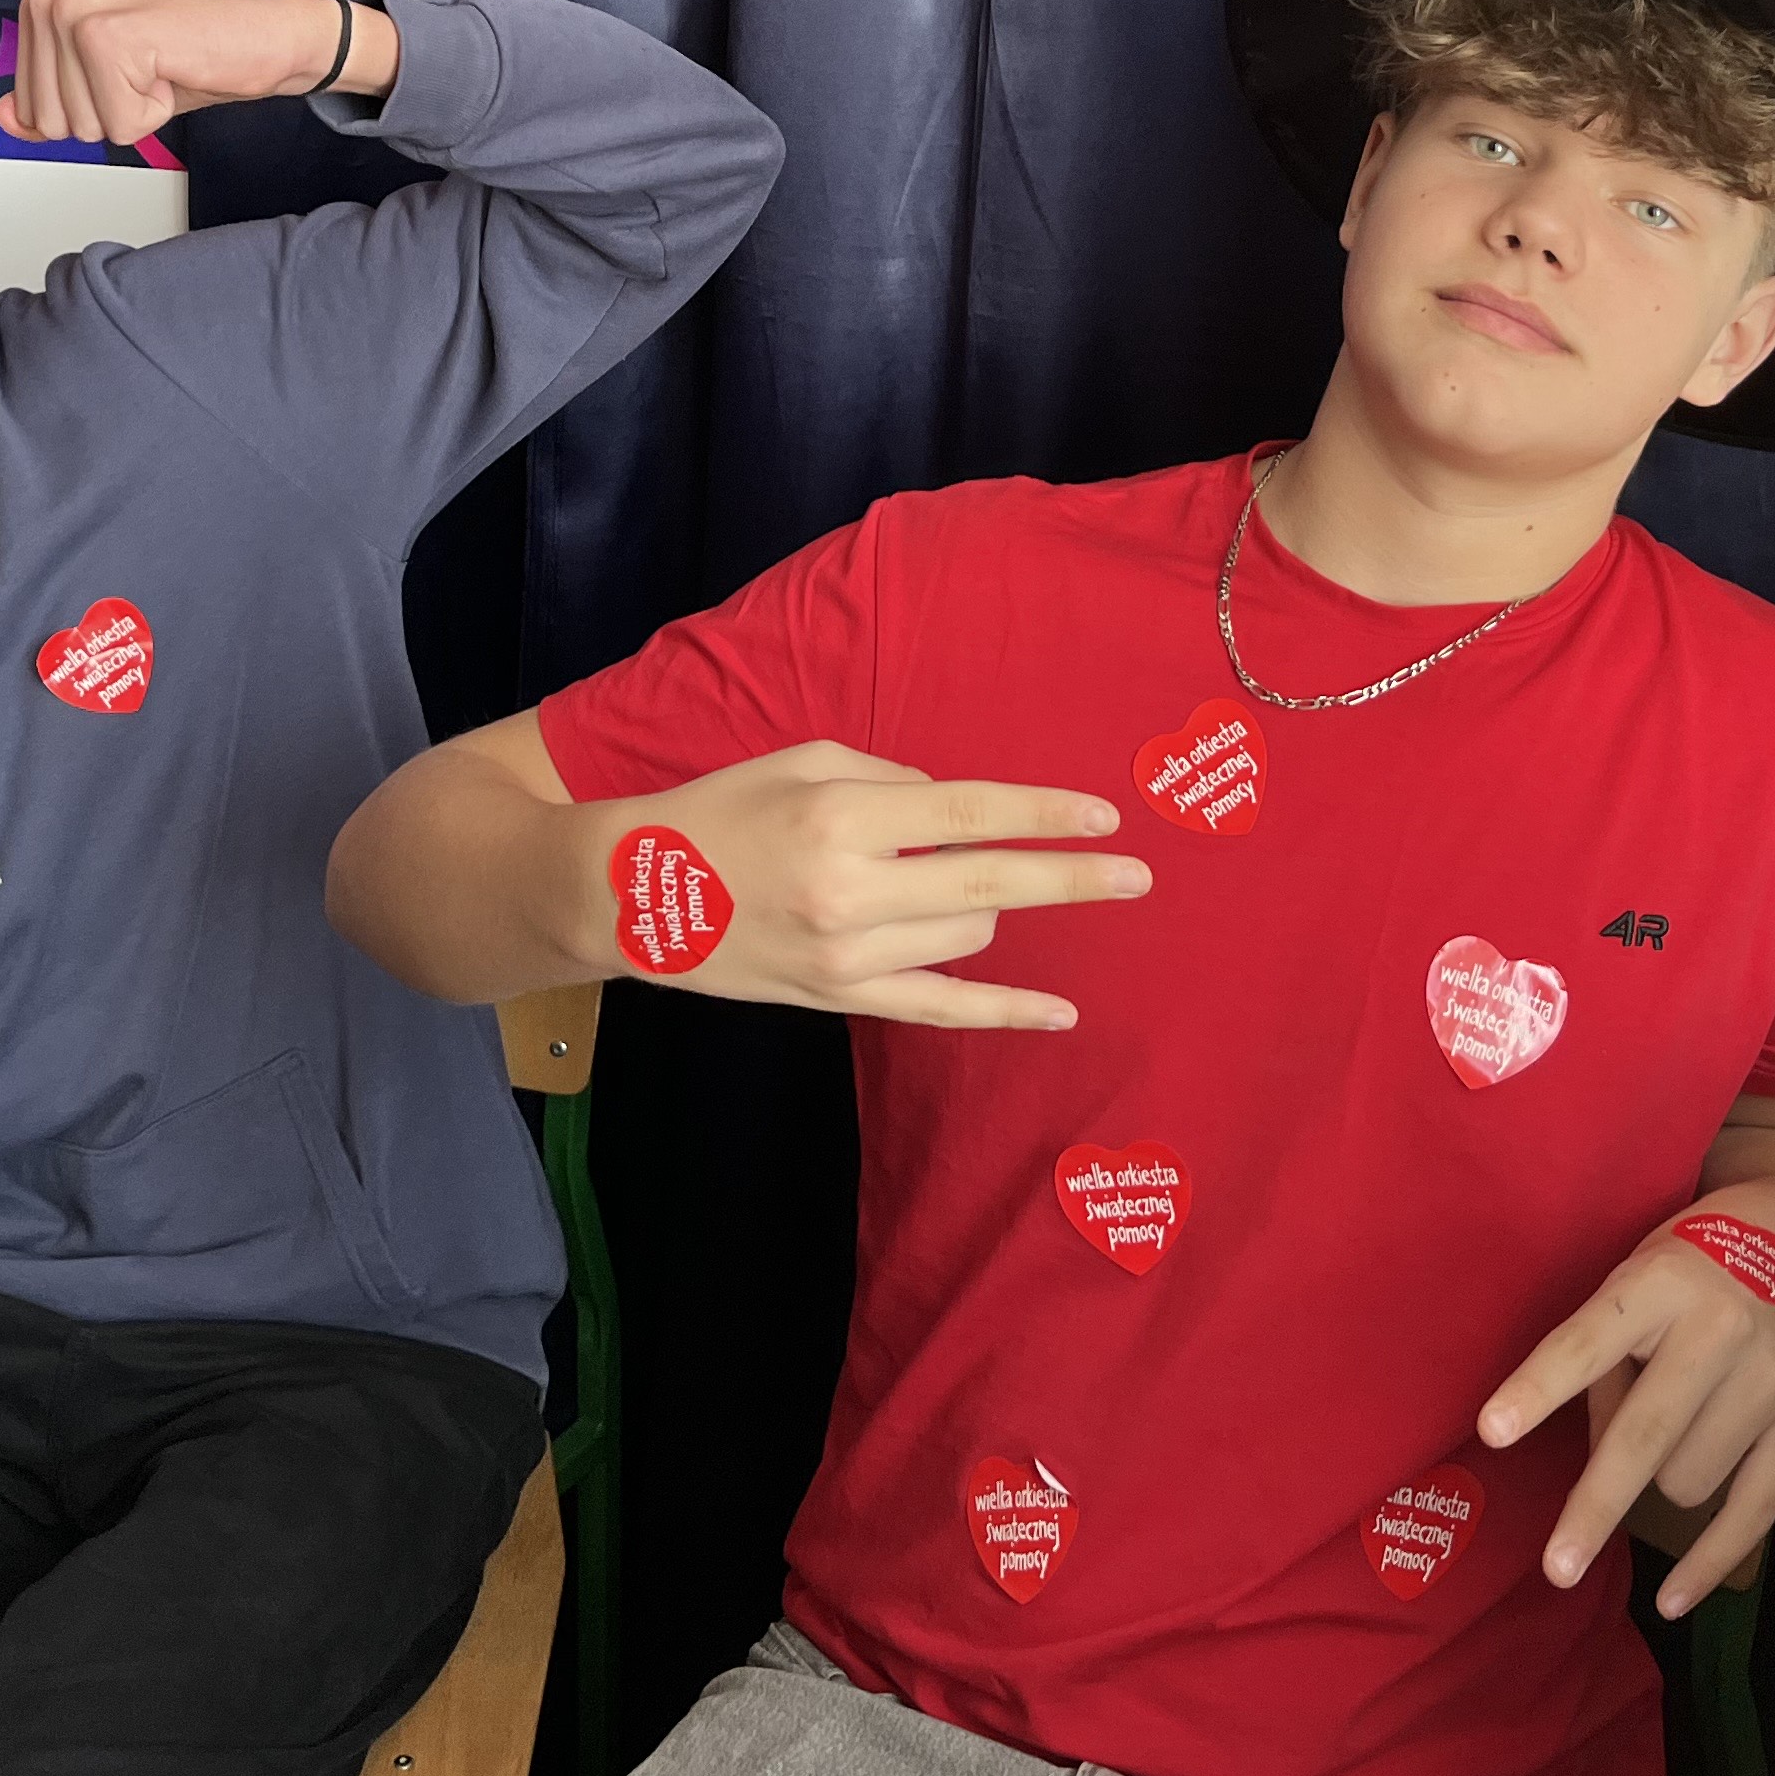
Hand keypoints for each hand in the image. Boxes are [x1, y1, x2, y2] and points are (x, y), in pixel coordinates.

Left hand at [0, 0, 399, 145]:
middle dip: (107, 114)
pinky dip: (154, 115)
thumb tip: (4, 118)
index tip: (126, 70)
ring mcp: (78, 14)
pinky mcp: (111, 39)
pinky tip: (172, 72)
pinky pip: (120, 126)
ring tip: (159, 69)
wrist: (264, 35)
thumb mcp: (104, 82)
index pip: (28, 107)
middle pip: (52, 121)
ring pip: (83, 127)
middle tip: (146, 71)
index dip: (87, 107)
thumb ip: (50, 98)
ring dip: (131, 113)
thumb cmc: (192, 51)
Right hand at [584, 741, 1145, 1030]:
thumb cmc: (722, 809)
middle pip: (989, 882)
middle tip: (1137, 875)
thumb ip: (891, 781)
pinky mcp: (841, 997)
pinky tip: (1062, 1013)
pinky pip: (942, 1009)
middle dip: (1071, 876)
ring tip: (937, 877)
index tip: (1103, 817)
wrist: (637, 895)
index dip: (1041, 814)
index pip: (967, 814)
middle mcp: (851, 892)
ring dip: (984, 899)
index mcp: (841, 820)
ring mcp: (848, 955)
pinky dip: (1006, 1010)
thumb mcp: (803, 761)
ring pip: (968, 931)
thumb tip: (961, 813)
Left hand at [1477, 1184, 1774, 1616]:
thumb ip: (1606, 1361)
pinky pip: (1756, 1510)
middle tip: (1556, 1567)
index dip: (1539, 1388)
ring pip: (1688, 1479)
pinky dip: (1711, 1560)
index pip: (1588, 1341)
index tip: (1491, 1432)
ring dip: (1659, 1480)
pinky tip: (1673, 1599)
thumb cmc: (1689, 1262)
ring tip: (1672, 1421)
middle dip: (1596, 1506)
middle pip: (1645, 1436)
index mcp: (1660, 1283)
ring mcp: (1770, 1381)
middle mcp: (1719, 1331)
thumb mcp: (1633, 1278)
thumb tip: (1594, 1463)